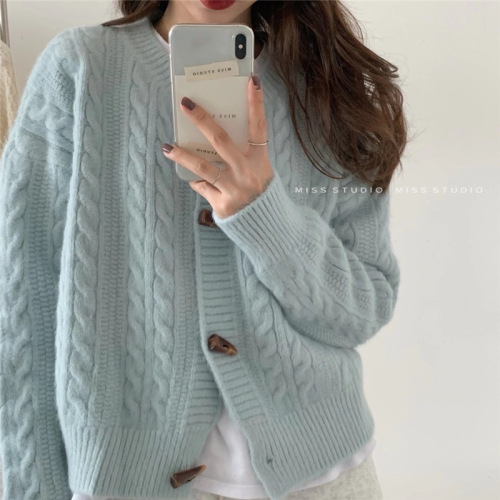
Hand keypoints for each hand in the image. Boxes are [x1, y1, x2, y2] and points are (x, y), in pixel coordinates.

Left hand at [161, 74, 273, 219]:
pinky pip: (202, 186)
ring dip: (183, 156)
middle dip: (202, 120)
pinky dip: (195, 179)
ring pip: (203, 168)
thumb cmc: (257, 190)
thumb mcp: (258, 169)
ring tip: (167, 147)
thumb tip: (209, 134)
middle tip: (186, 103)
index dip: (256, 103)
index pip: (259, 126)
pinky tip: (189, 175)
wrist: (264, 224)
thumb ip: (240, 153)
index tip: (252, 79)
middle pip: (221, 141)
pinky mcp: (222, 204)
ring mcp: (234, 190)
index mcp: (259, 160)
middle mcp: (247, 173)